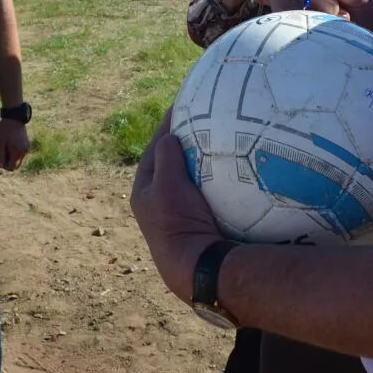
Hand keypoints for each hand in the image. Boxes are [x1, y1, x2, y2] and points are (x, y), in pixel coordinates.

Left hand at [0, 119, 29, 171]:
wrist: (15, 118)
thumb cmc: (5, 130)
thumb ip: (0, 156)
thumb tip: (0, 166)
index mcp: (18, 152)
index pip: (11, 168)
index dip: (3, 165)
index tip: (0, 156)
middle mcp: (25, 152)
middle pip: (15, 166)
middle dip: (8, 162)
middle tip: (2, 151)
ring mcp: (27, 149)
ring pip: (17, 160)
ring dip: (11, 157)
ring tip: (7, 145)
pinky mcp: (27, 146)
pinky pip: (20, 155)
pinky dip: (14, 152)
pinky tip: (11, 143)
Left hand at [129, 110, 223, 303]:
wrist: (196, 266)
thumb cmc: (177, 222)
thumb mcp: (166, 183)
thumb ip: (166, 157)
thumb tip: (168, 137)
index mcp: (144, 191)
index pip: (154, 149)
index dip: (167, 127)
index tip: (181, 106)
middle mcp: (157, 203)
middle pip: (171, 164)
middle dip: (185, 145)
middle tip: (204, 122)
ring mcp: (178, 214)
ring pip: (189, 179)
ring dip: (201, 163)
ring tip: (219, 142)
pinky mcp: (197, 222)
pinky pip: (204, 193)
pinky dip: (212, 180)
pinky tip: (228, 172)